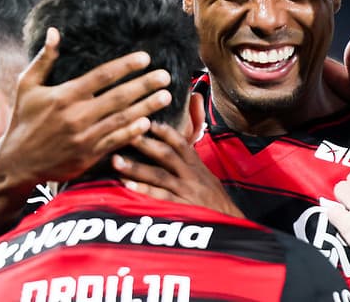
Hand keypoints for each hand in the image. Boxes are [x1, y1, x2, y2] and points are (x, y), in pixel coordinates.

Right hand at [0, 27, 172, 231]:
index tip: (146, 58)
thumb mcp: (27, 85)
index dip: (125, 66)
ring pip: (122, 119)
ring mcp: (84, 137)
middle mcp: (76, 116)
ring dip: (146, 107)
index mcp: (64, 95)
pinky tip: (149, 122)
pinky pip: (116, 141)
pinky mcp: (88, 155)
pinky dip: (133, 132)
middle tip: (165, 75)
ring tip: (165, 96)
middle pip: (118, 97)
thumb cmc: (23, 119)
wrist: (17, 162)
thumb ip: (44, 59)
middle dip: (144, 85)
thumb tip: (55, 31)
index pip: (101, 76)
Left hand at [112, 120, 244, 218]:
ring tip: (117, 160)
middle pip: (167, 155)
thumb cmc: (216, 204)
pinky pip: (160, 198)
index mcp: (198, 168)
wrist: (232, 227)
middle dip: (145, 144)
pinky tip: (128, 185)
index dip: (165, 132)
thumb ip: (190, 166)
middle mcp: (192, 177)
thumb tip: (174, 151)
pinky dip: (144, 190)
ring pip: (159, 175)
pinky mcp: (182, 209)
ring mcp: (187, 192)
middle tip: (126, 134)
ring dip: (137, 167)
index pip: (181, 144)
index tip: (150, 122)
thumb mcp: (208, 180)